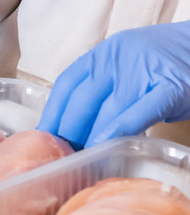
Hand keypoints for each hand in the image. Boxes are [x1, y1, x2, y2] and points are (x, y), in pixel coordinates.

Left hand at [38, 21, 189, 147]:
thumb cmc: (167, 66)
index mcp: (104, 54)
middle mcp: (118, 59)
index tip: (43, 138)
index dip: (52, 114)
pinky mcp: (171, 87)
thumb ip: (105, 91)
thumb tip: (77, 128)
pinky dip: (117, 131)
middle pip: (82, 100)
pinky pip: (139, 112)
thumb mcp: (128, 70)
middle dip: (68, 132)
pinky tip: (105, 146)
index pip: (67, 85)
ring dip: (90, 138)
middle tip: (62, 156)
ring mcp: (144, 72)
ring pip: (107, 109)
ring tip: (80, 160)